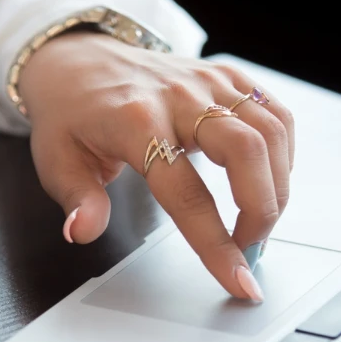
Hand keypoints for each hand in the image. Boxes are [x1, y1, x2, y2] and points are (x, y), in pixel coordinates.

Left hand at [17, 32, 293, 301]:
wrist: (79, 60)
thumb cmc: (71, 114)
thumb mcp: (56, 161)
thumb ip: (78, 199)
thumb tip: (82, 232)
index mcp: (135, 122)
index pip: (186, 194)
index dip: (216, 244)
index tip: (238, 281)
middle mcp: (179, 96)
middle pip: (246, 152)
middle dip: (261, 211)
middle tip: (250, 249)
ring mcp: (208, 82)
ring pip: (270, 132)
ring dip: (277, 187)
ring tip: (260, 222)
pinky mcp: (227, 76)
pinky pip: (275, 114)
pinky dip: (283, 154)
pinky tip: (268, 181)